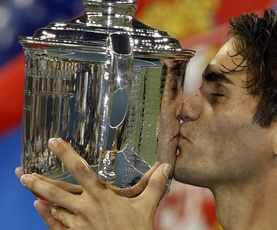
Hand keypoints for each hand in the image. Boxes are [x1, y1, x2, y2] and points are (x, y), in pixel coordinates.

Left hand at [17, 138, 170, 229]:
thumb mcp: (147, 206)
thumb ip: (155, 185)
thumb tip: (165, 167)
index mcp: (102, 197)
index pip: (80, 170)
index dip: (66, 154)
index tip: (53, 142)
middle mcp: (86, 208)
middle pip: (57, 191)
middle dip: (38, 180)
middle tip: (23, 171)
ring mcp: (78, 224)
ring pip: (53, 207)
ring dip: (39, 195)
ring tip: (27, 183)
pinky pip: (56, 225)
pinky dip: (47, 216)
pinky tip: (39, 207)